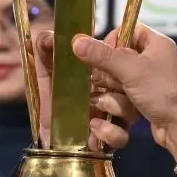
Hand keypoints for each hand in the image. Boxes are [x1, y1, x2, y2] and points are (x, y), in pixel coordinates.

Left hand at [33, 30, 133, 151]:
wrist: (48, 137)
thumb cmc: (51, 100)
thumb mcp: (45, 69)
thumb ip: (45, 47)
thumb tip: (50, 37)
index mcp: (103, 73)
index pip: (122, 59)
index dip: (119, 55)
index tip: (110, 53)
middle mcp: (114, 94)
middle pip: (132, 83)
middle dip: (118, 80)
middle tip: (99, 80)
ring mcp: (115, 117)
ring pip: (131, 109)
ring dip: (114, 104)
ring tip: (93, 104)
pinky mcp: (110, 139)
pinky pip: (121, 137)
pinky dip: (109, 132)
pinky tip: (93, 125)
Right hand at [70, 24, 176, 160]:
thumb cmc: (162, 92)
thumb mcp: (131, 70)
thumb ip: (103, 56)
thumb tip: (76, 41)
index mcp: (155, 44)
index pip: (126, 31)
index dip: (112, 43)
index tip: (103, 57)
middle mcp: (151, 61)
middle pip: (116, 60)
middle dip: (110, 77)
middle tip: (111, 84)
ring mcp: (146, 84)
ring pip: (116, 83)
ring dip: (116, 97)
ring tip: (126, 103)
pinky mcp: (142, 102)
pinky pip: (121, 100)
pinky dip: (120, 108)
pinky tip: (124, 116)